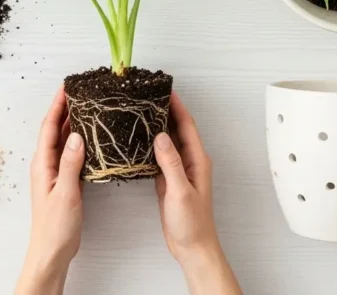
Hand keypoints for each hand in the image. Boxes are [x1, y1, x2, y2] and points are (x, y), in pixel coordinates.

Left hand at [15, 88, 84, 294]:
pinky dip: (79, 141)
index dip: (57, 106)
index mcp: (42, 164)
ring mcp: (54, 172)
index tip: (66, 87)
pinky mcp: (64, 180)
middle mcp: (46, 164)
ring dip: (72, 122)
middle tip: (79, 90)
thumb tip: (76, 135)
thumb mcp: (65, 193)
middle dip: (65, 108)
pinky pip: (71, 153)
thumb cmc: (55, 226)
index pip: (48, 127)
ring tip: (86, 106)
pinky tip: (90, 137)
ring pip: (63, 140)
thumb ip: (70, 164)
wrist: (52, 250)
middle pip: (55, 129)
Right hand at [154, 94, 240, 294]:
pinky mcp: (169, 181)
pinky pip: (160, 157)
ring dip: (158, 126)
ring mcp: (179, 171)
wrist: (192, 247)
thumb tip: (161, 135)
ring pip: (168, 142)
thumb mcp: (180, 191)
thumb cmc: (192, 223)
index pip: (187, 126)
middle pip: (178, 129)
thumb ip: (171, 163)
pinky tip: (139, 140)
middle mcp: (190, 162)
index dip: (177, 107)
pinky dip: (151, 146)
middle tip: (149, 95)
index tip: (165, 90)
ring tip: (141, 111)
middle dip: (166, 111)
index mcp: (197, 161)